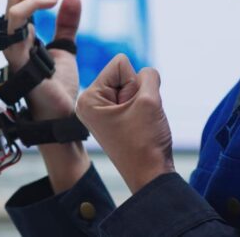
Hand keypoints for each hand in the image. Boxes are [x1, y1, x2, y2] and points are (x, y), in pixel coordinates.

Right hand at [3, 0, 80, 119]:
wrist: (62, 115)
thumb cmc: (59, 88)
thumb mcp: (67, 46)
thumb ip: (67, 22)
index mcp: (23, 32)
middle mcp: (13, 36)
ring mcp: (12, 44)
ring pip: (12, 0)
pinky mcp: (16, 55)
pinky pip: (15, 21)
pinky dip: (34, 4)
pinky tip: (55, 2)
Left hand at [76, 54, 174, 193]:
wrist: (151, 176)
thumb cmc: (145, 142)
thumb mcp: (149, 100)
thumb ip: (149, 75)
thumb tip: (147, 73)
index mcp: (88, 98)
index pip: (120, 64)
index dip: (134, 84)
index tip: (132, 110)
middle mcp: (91, 103)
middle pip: (125, 74)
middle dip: (138, 92)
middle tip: (136, 119)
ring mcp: (103, 111)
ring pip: (133, 86)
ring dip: (143, 101)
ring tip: (139, 123)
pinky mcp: (115, 117)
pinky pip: (135, 98)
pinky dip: (144, 108)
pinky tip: (141, 126)